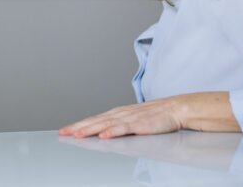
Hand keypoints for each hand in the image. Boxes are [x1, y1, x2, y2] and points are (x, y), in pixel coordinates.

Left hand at [58, 96, 182, 138]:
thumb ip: (123, 124)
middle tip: (64, 132)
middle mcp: (124, 113)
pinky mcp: (143, 124)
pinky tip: (104, 135)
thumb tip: (107, 132)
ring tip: (78, 134)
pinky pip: (126, 128)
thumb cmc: (160, 115)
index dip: (82, 124)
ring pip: (108, 123)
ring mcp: (133, 117)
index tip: (66, 130)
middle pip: (99, 120)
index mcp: (122, 112)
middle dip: (80, 126)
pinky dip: (114, 130)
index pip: (98, 118)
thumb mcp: (137, 119)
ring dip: (92, 128)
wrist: (178, 108)